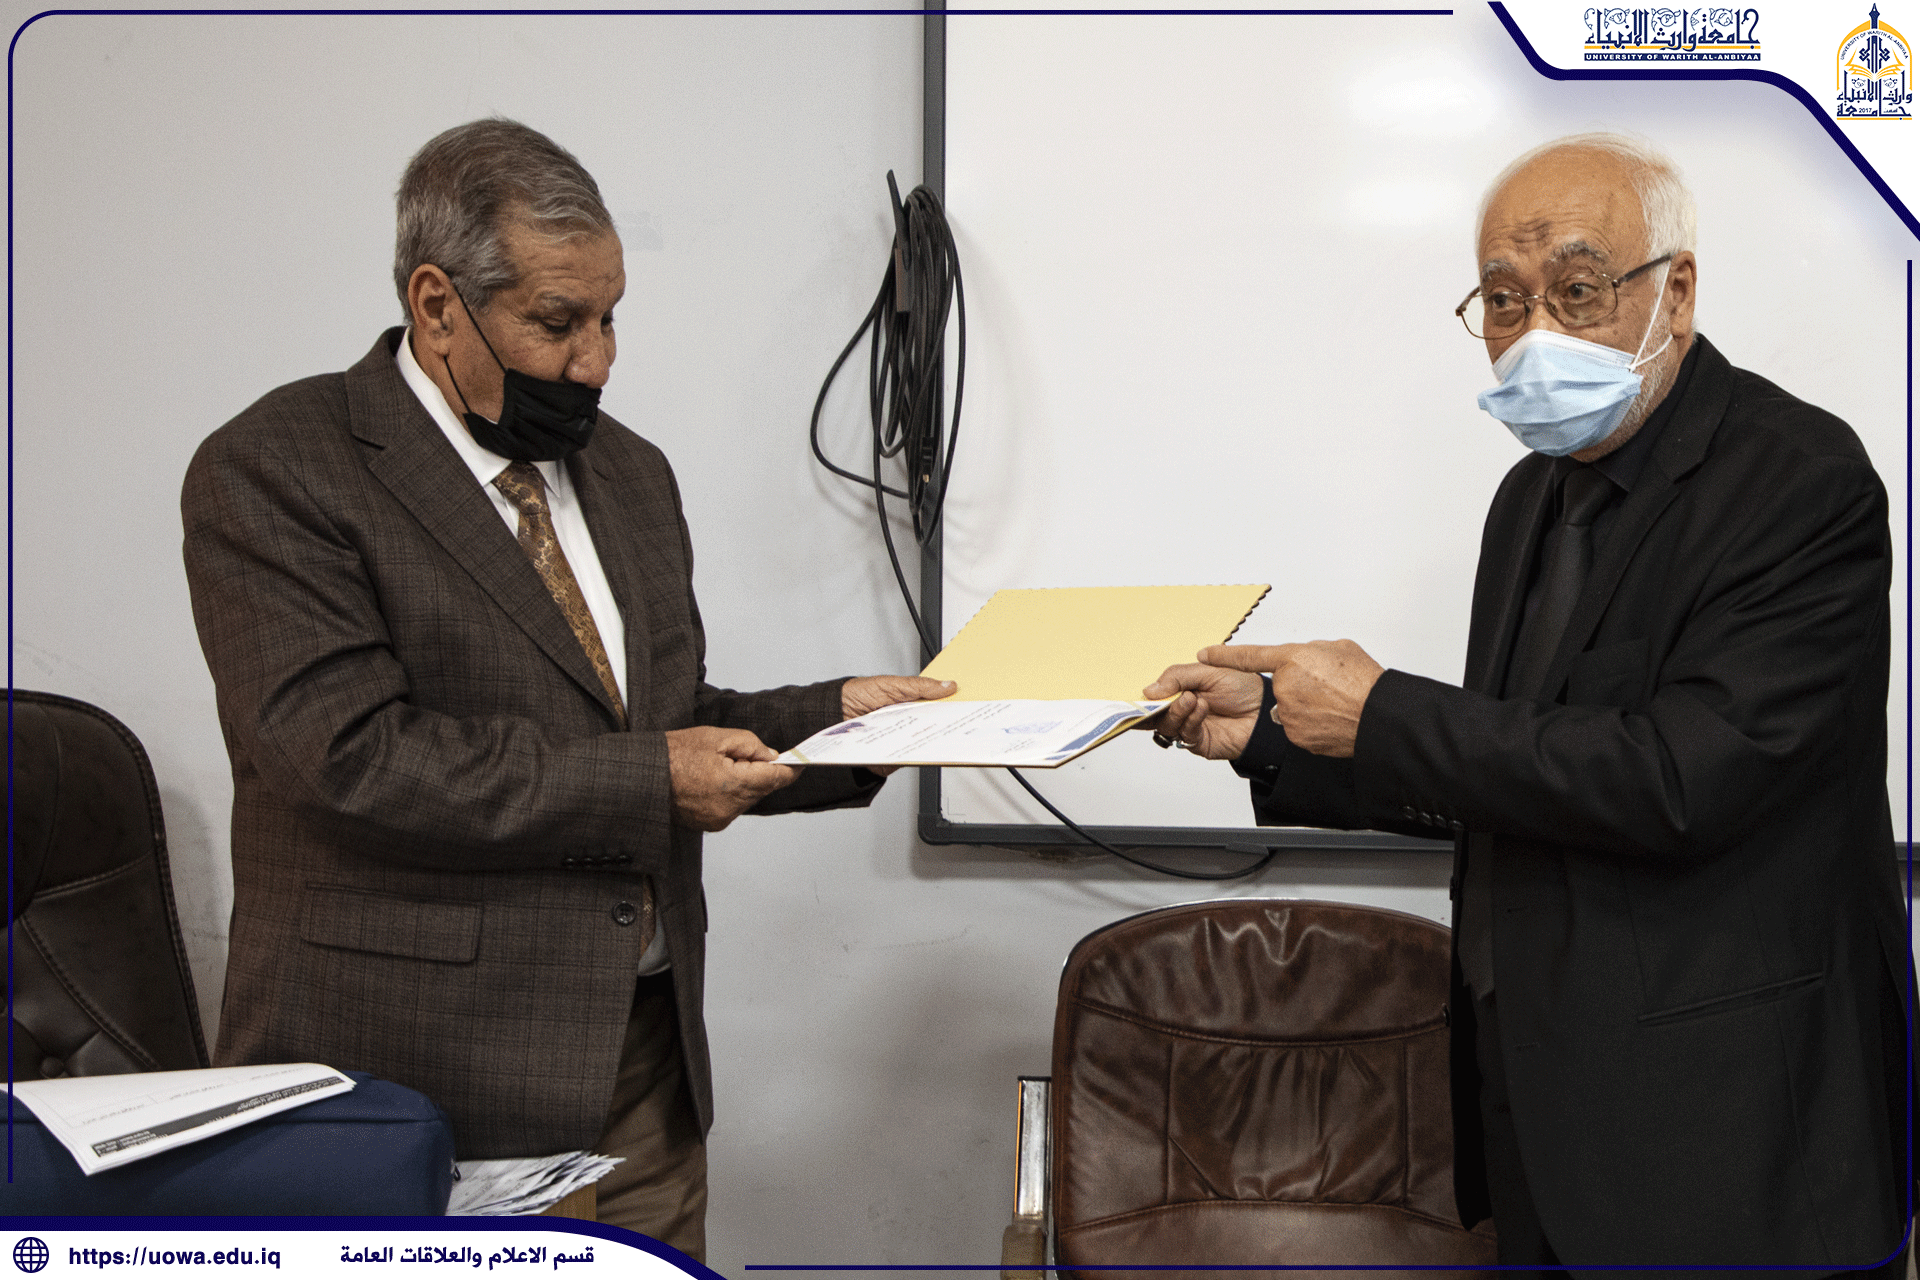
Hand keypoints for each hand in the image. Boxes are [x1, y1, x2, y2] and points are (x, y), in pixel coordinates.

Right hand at [665, 726, 797, 831]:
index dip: (791, 768)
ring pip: (747, 798)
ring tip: (715, 767)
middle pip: (762, 788)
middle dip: (757, 771)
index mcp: (733, 784)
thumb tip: (770, 756)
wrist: (644, 777)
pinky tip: (709, 781)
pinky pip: (732, 807)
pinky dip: (729, 794)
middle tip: (735, 755)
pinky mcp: (711, 825)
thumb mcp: (715, 737)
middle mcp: (730, 808)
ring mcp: (720, 819)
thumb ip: (750, 745)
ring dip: (742, 783)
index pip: (776, 778)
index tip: (800, 762)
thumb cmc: (673, 754)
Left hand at [839, 675, 956, 775]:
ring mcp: (902, 740)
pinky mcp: (894, 757)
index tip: (970, 703)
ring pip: (926, 743)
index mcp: (910, 702)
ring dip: (938, 739)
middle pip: (937, 725)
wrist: (830, 715)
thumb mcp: (890, 684)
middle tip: (964, 719)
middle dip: (951, 723)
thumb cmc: (856, 696)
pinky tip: (926, 745)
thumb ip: (919, 687)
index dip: (954, 705)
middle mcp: (908, 722)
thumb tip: (947, 686)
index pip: (938, 704)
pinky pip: (910, 757)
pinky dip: (919, 753)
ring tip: (950, 732)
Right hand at [1140, 663, 1266, 759]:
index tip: (1143, 693)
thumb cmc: (1244, 687)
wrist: (1266, 709)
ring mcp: (1190, 726)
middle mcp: (1184, 709)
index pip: (1155, 695)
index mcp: (1183, 689)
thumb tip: (1149, 690)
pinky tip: (1201, 708)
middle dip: (1155, 706)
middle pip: (1155, 713)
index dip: (1145, 696)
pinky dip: (1190, 720)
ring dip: (1176, 711)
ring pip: (1167, 724)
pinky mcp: (1199, 742)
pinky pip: (1185, 734)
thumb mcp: (1208, 671)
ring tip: (1191, 698)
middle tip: (1161, 697)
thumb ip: (1177, 677)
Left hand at [1200, 641, 1383, 757]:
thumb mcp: (1338, 649)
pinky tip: (1331, 720)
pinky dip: (1312, 724)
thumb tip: (1305, 659)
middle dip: (1297, 686)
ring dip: (1306, 706)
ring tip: (1332, 705)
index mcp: (1292, 659)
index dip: (1225, 656)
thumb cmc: (1363, 682)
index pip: (1250, 656)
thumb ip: (1312, 652)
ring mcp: (1288, 714)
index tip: (1205, 655)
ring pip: (1289, 708)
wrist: (1377, 716)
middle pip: (1280, 686)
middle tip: (1326, 687)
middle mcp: (1284, 687)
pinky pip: (1298, 727)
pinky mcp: (1295, 736)